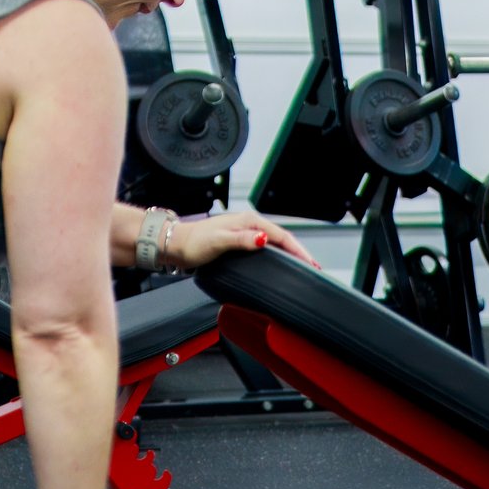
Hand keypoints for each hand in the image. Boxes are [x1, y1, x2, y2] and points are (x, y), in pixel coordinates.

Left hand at [170, 208, 318, 268]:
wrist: (175, 245)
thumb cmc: (193, 243)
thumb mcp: (219, 241)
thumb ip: (242, 240)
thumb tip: (264, 239)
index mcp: (248, 221)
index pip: (281, 235)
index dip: (298, 250)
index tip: (310, 263)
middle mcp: (248, 224)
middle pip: (281, 238)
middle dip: (298, 252)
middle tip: (313, 267)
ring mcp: (244, 232)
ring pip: (274, 242)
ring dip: (288, 253)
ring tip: (302, 266)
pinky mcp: (238, 242)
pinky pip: (264, 247)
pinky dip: (276, 254)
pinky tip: (279, 262)